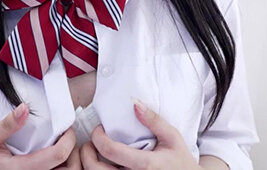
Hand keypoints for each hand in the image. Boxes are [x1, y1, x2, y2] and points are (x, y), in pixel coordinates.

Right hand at [0, 103, 76, 169]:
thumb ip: (6, 125)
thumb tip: (24, 108)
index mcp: (23, 169)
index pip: (59, 155)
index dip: (69, 138)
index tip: (66, 127)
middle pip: (69, 168)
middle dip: (74, 150)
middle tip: (68, 136)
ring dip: (70, 159)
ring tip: (63, 145)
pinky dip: (62, 166)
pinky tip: (55, 155)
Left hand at [85, 99, 200, 169]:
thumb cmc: (181, 161)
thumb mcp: (172, 137)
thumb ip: (154, 120)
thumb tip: (134, 103)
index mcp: (146, 165)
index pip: (110, 150)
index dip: (97, 136)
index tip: (99, 129)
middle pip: (95, 169)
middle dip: (85, 153)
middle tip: (89, 143)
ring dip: (88, 165)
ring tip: (93, 154)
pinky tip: (101, 165)